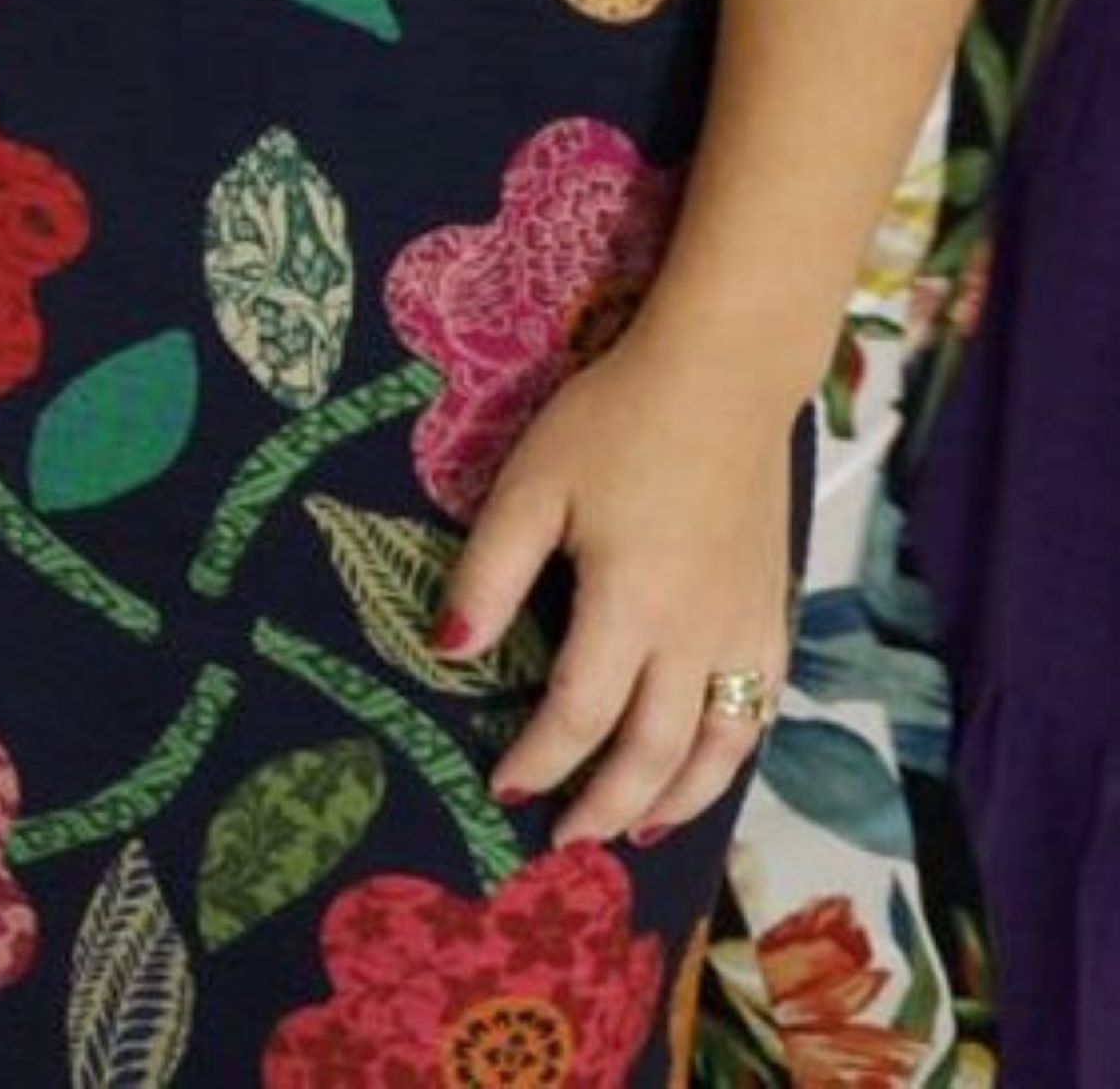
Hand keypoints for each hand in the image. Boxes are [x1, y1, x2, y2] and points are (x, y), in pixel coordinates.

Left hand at [443, 330, 796, 846]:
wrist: (723, 379)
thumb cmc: (614, 422)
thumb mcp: (531, 484)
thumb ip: (489, 573)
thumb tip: (445, 650)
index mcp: (632, 605)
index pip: (581, 715)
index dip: (540, 761)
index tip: (503, 789)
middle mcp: (699, 634)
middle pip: (654, 751)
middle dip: (606, 805)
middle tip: (563, 839)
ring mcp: (747, 629)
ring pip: (721, 746)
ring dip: (677, 799)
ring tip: (635, 832)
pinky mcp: (774, 614)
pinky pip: (759, 710)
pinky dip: (730, 755)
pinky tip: (703, 767)